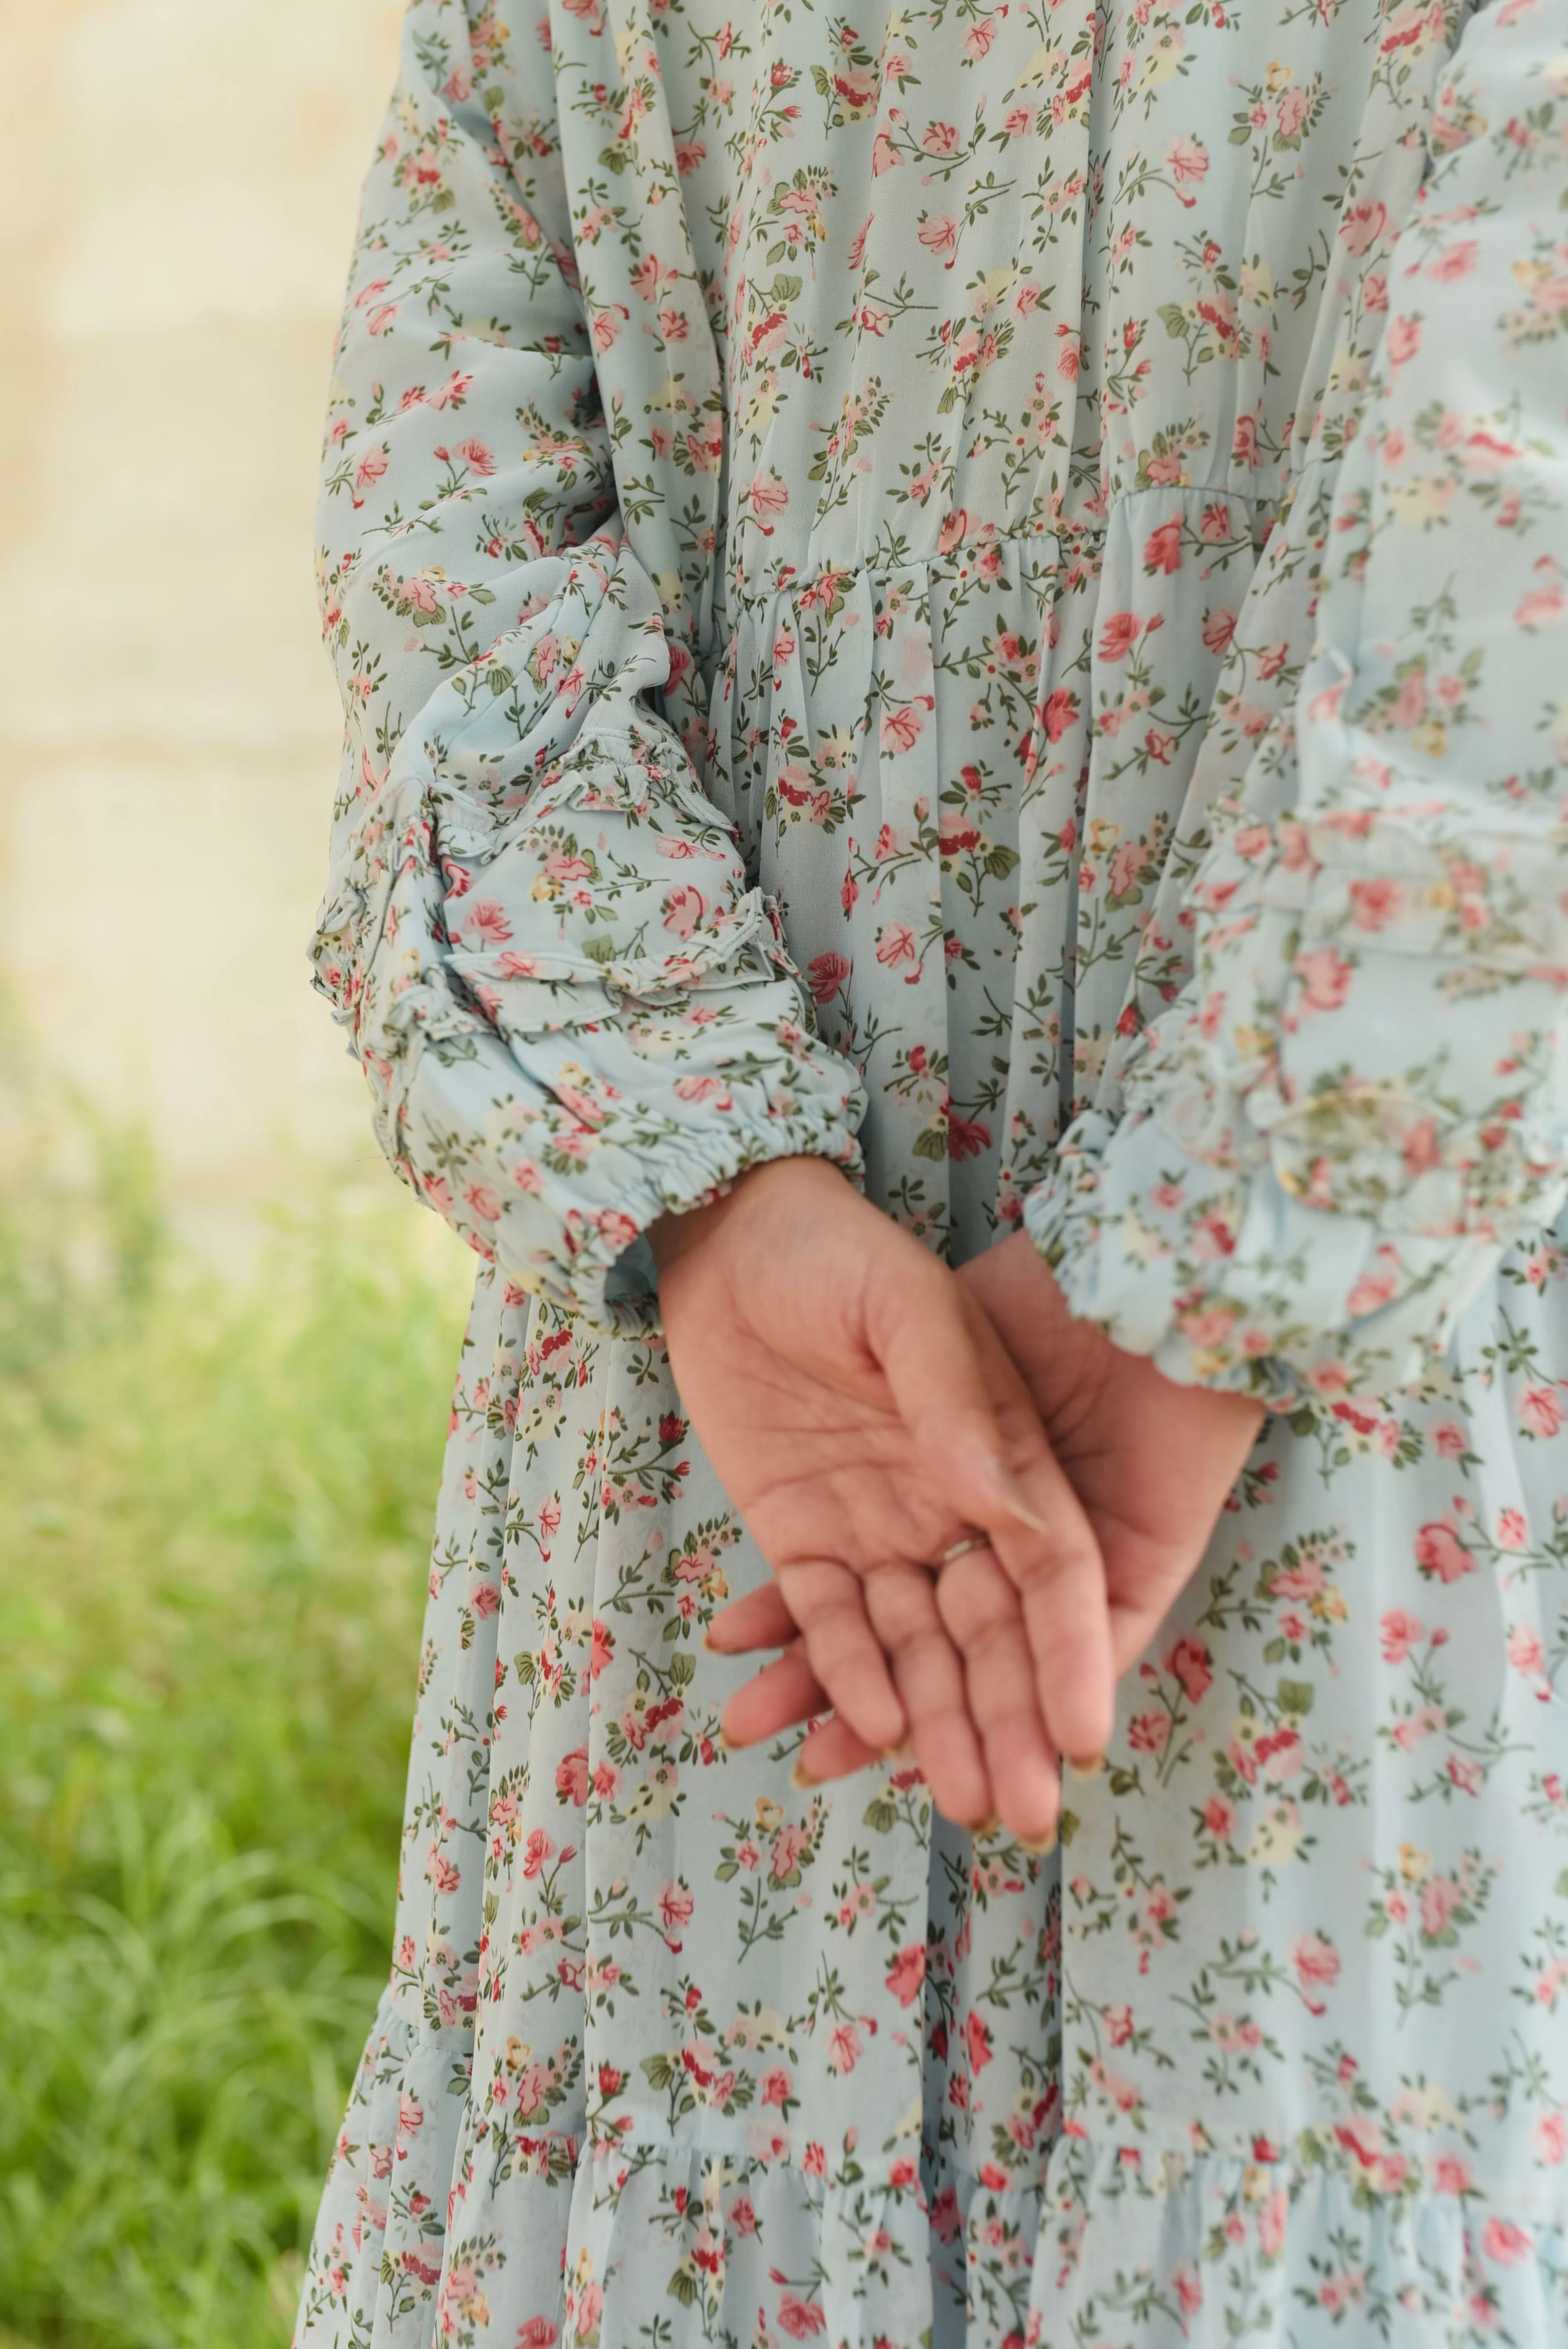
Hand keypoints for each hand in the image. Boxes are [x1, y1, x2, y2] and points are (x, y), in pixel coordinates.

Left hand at [717, 1230, 1263, 1788]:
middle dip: (1001, 1723)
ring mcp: (881, 1522)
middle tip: (1009, 1812)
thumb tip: (1003, 1507)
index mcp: (1013, 1458)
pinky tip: (828, 1726)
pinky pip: (825, 1614)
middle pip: (989, 1637)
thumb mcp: (916, 1308)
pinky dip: (829, 1667)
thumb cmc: (845, 1248)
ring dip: (918, 1719)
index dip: (1067, 1662)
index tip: (1080, 1741)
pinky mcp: (804, 1527)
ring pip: (911, 1645)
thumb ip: (960, 1404)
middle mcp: (956, 1506)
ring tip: (929, 1795)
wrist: (738, 1225)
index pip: (1053, 1582)